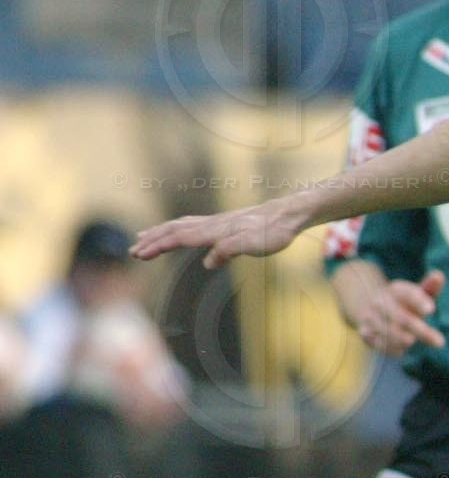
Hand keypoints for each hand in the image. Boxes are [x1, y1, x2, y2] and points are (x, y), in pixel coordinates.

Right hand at [132, 200, 308, 268]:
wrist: (287, 214)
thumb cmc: (273, 232)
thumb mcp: (253, 246)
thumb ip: (229, 251)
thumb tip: (208, 263)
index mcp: (215, 231)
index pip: (179, 238)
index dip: (158, 246)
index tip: (139, 255)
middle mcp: (211, 224)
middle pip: (174, 230)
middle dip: (152, 241)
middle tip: (132, 252)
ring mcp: (216, 222)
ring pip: (181, 226)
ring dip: (160, 233)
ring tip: (143, 238)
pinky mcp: (223, 223)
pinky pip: (192, 225)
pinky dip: (177, 229)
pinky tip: (178, 233)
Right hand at [350, 270, 447, 356]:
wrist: (371, 308)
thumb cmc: (405, 303)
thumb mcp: (417, 293)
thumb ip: (430, 287)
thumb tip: (439, 275)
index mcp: (395, 290)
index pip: (407, 294)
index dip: (418, 301)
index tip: (431, 310)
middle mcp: (380, 302)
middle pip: (402, 318)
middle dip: (421, 331)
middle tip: (440, 343)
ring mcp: (370, 317)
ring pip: (390, 333)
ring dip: (405, 340)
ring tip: (413, 340)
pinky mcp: (365, 332)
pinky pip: (381, 344)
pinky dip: (394, 348)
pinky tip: (401, 348)